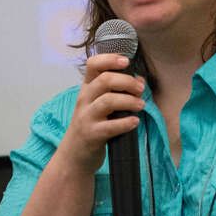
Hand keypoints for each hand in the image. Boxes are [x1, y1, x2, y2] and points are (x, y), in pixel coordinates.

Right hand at [62, 54, 144, 173]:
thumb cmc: (91, 125)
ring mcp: (86, 117)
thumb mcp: (98, 104)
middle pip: (105, 81)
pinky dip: (126, 123)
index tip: (126, 61)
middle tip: (140, 89)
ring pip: (108, 101)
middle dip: (127, 82)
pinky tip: (134, 122)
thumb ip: (117, 91)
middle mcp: (84, 100)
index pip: (93, 64)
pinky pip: (111, 126)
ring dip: (129, 101)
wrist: (74, 155)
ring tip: (141, 105)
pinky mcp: (92, 135)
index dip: (110, 59)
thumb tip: (140, 81)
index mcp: (86, 88)